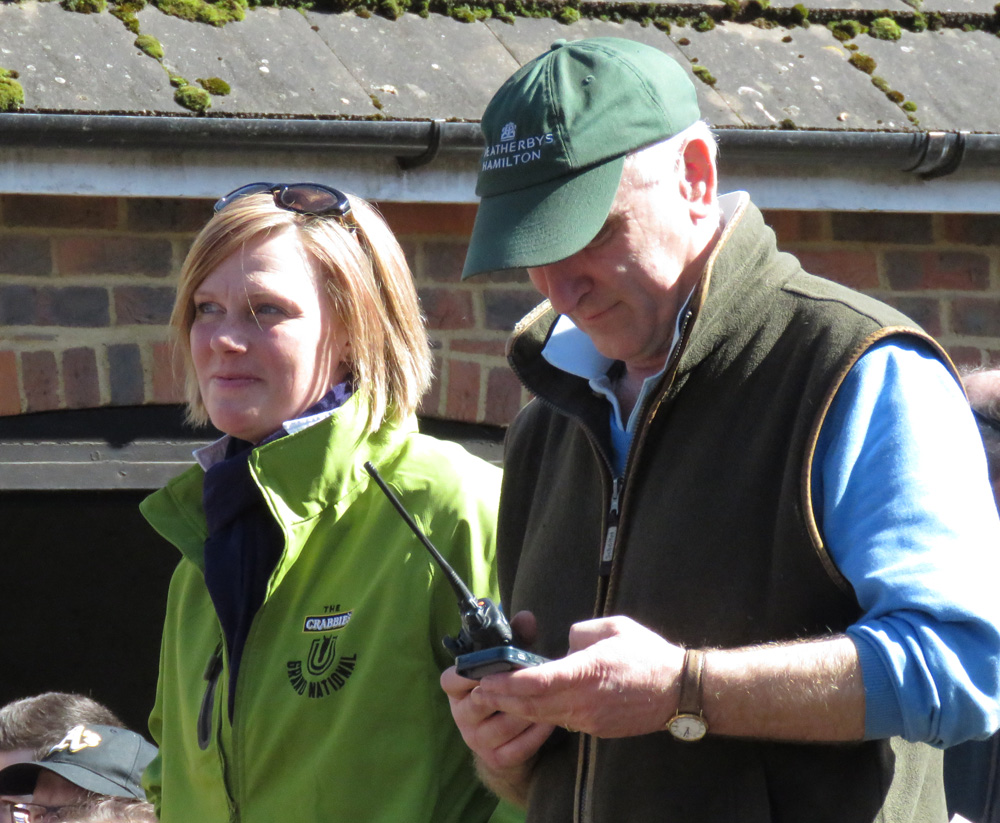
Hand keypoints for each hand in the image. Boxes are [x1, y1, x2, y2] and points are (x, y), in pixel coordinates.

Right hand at [440, 611, 553, 802]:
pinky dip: (536, 734)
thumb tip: (526, 617)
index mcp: (457, 690)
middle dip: (505, 691)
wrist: (507, 739)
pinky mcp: (496, 758)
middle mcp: (462, 715)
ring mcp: (477, 740)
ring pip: (501, 726)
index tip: (488, 665)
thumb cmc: (505, 689)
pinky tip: (551, 721)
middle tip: (527, 681)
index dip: (466, 674)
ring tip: (546, 700)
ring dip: (525, 712)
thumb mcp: (507, 662)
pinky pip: (518, 747)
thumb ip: (516, 638)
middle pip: (478, 703)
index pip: (450, 680)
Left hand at [473, 615, 684, 738]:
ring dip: (516, 709)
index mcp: (587, 671)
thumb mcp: (612, 627)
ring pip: (543, 717)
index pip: (537, 681)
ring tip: (494, 699)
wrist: (679, 690)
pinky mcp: (596, 728)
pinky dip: (538, 715)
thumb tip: (564, 646)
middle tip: (477, 691)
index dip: (506, 683)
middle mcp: (584, 700)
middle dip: (501, 699)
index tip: (485, 679)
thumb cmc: (647, 654)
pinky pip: (560, 721)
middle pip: (532, 705)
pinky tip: (527, 707)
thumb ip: (579, 633)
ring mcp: (590, 718)